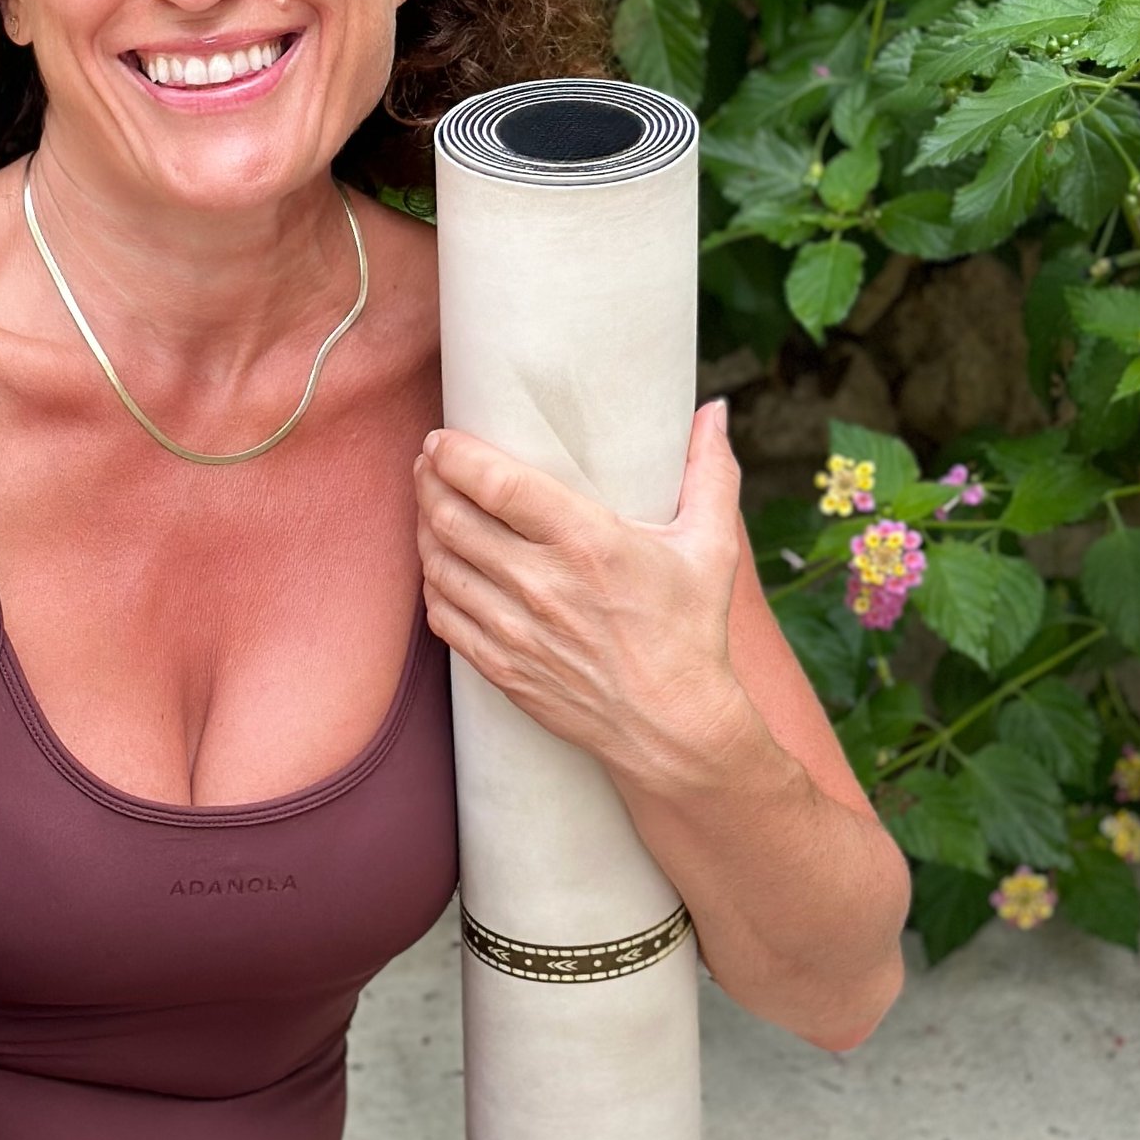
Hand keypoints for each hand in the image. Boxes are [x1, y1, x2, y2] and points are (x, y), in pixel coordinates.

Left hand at [415, 401, 750, 785]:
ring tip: (429, 504)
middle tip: (429, 464)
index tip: (444, 439)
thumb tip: (715, 411)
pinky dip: (433, 582)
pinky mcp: (500, 667)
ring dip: (424, 527)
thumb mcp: (712, 547)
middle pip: (453, 517)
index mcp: (588, 543)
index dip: (457, 455)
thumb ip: (711, 471)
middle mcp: (542, 584)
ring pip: (439, 564)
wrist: (672, 728)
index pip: (497, 484)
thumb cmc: (692, 633)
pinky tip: (439, 564)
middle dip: (429, 481)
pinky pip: (442, 614)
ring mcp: (514, 630)